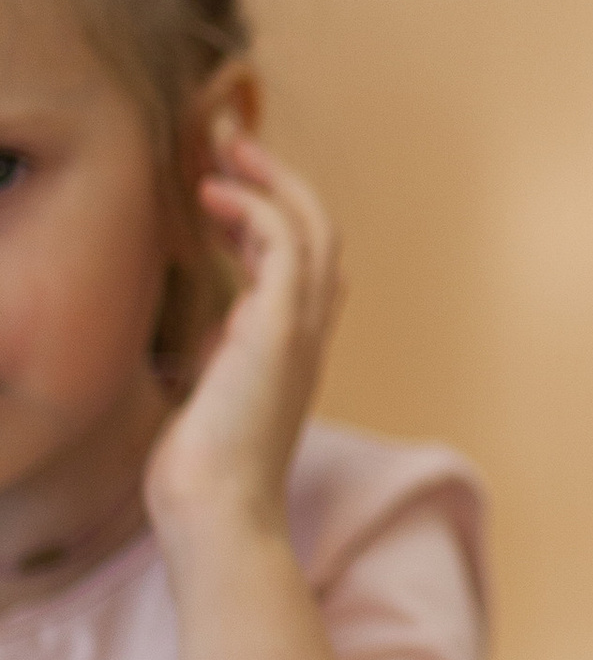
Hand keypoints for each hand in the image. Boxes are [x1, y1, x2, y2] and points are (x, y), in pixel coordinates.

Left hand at [146, 131, 341, 551]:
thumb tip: (215, 332)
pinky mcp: (279, 326)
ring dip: (272, 180)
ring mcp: (301, 329)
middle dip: (280, 183)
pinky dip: (254, 208)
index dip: (269, 221)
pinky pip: (283, 242)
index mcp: (294, 351)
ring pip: (313, 227)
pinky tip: (215, 198)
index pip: (305, 267)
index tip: (226, 195)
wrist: (218, 513)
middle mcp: (309, 333)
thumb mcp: (213, 400)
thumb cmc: (204, 474)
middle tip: (234, 147)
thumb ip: (222, 361)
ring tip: (226, 151)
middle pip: (320, 233)